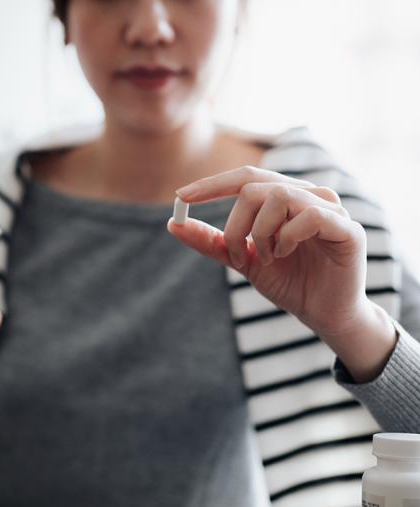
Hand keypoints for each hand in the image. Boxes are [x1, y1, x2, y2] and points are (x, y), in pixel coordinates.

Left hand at [167, 166, 395, 381]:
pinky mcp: (348, 227)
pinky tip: (287, 254)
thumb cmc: (287, 282)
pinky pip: (310, 215)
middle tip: (236, 256)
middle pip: (254, 187)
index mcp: (284, 197)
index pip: (245, 177)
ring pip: (278, 197)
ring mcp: (330, 208)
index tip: (180, 198)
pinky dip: (287, 237)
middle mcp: (308, 194)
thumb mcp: (241, 260)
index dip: (212, 184)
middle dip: (235, 225)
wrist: (322, 314)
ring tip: (267, 258)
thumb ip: (212, 242)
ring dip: (260, 233)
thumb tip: (173, 223)